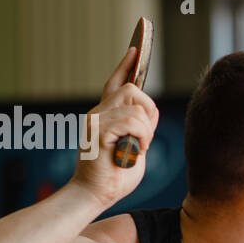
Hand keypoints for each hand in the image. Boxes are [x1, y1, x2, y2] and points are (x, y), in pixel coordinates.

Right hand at [68, 45, 159, 207]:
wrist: (94, 195)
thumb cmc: (115, 176)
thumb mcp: (134, 147)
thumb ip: (140, 128)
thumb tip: (149, 113)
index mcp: (105, 115)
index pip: (115, 82)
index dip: (126, 64)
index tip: (136, 48)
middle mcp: (97, 113)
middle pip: (132, 90)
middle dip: (148, 112)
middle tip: (143, 140)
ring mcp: (95, 120)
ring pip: (137, 107)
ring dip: (145, 132)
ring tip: (135, 150)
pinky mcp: (98, 131)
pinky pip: (134, 123)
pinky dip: (141, 139)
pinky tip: (131, 153)